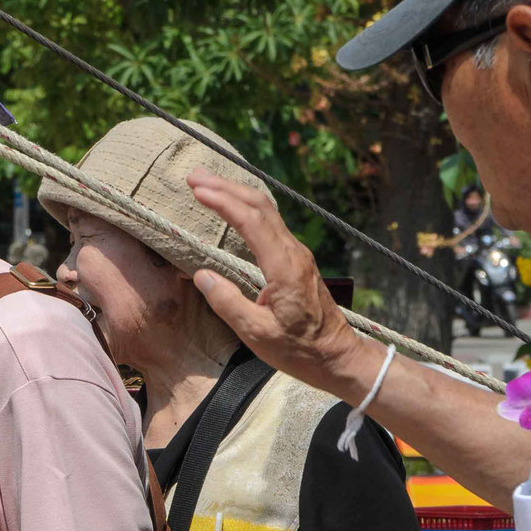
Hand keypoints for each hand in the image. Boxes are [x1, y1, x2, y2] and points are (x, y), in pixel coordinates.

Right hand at [187, 171, 374, 395]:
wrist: (336, 355)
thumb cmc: (297, 349)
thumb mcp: (255, 333)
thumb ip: (226, 302)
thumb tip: (201, 274)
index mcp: (284, 267)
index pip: (252, 221)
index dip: (224, 202)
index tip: (197, 190)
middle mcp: (293, 252)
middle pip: (260, 206)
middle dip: (226, 187)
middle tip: (194, 175)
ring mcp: (297, 253)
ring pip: (266, 211)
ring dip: (235, 193)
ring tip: (206, 184)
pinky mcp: (295, 259)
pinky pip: (269, 223)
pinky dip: (246, 208)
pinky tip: (232, 205)